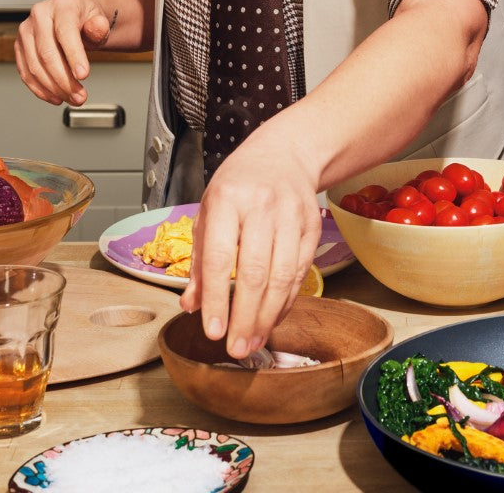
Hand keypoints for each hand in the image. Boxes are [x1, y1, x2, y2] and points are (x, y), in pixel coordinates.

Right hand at [14, 0, 114, 105]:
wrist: (75, 15)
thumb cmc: (86, 18)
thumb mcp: (99, 19)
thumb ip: (100, 26)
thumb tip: (97, 27)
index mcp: (61, 5)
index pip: (65, 32)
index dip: (74, 56)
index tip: (83, 75)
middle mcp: (39, 15)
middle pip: (47, 54)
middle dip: (64, 80)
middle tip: (80, 95)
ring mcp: (26, 31)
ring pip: (34, 66)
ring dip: (53, 88)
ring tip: (72, 98)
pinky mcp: (20, 47)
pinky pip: (26, 72)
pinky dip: (40, 89)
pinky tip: (55, 96)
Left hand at [179, 132, 322, 358]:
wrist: (284, 154)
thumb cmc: (238, 185)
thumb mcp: (208, 211)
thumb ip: (198, 259)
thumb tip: (191, 304)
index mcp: (227, 200)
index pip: (219, 257)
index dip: (216, 299)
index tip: (212, 331)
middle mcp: (261, 206)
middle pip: (255, 272)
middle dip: (245, 317)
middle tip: (236, 348)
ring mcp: (291, 215)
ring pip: (282, 276)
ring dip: (268, 315)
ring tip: (254, 340)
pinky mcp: (312, 226)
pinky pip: (300, 272)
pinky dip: (287, 300)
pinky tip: (272, 317)